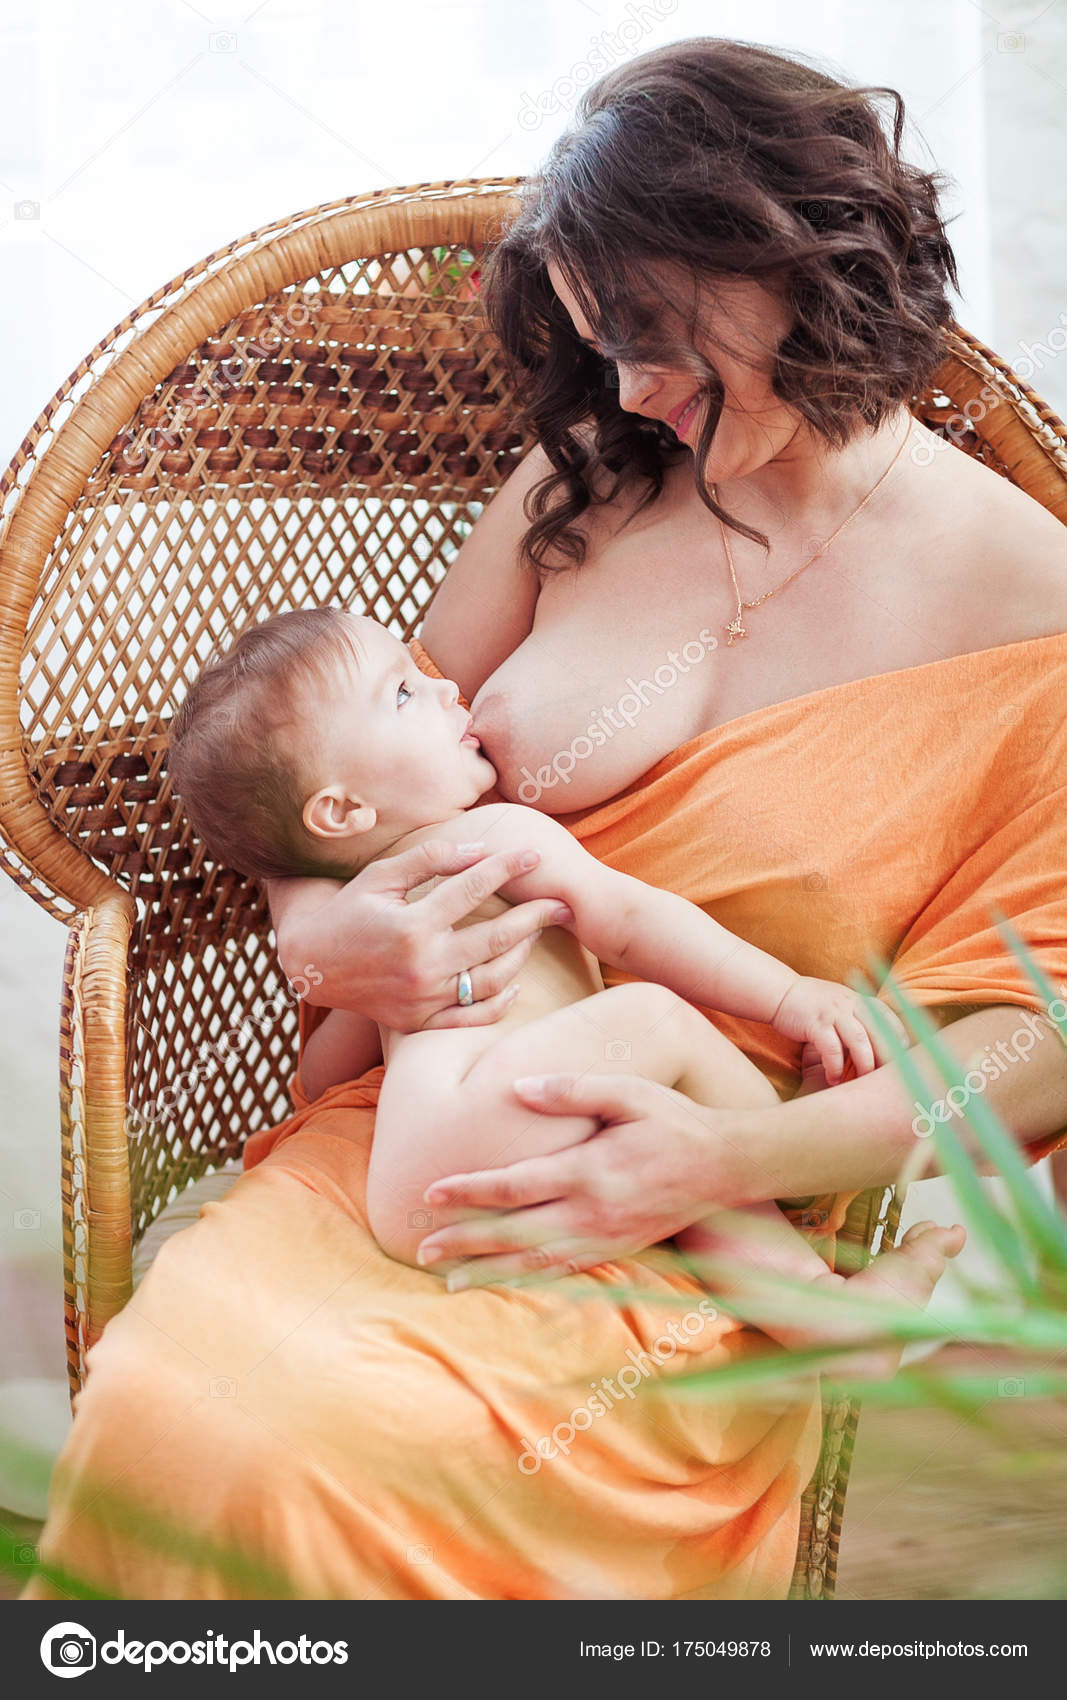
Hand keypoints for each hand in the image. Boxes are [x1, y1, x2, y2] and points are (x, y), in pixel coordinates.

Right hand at [272, 840, 572, 1033]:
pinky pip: (471, 1017)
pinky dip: (499, 1003)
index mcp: (413, 925)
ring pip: (491, 979)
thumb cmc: (347, 910)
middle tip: (564, 904)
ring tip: (538, 934)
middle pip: (496, 938)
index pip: (474, 888)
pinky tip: (515, 983)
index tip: (535, 856)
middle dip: (536, 917)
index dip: (508, 868)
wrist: (310, 963)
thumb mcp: (381, 875)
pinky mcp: (419, 1020)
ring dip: (522, 955)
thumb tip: (480, 851)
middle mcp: (422, 965)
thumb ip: (430, 860)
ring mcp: (423, 997)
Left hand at [415, 1074, 747, 1287]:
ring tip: (448, 1281)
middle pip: (514, 1232)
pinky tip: (504, 1283)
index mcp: (588, 1169)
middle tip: (421, 1250)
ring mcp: (605, 1237)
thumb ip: (571, 1090)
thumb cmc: (674, 1121)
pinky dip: (528, 1280)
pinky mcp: (617, 1249)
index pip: (514, 1186)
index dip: (469, 1191)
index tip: (430, 1193)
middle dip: (465, 1242)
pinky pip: (563, 1271)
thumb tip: (516, 1089)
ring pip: (534, 1261)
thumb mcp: (627, 1091)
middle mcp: (592, 1211)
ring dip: (489, 1271)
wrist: (727, 1166)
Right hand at [772, 979, 908, 1085]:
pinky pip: (832, 1049)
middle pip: (880, 1033)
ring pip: (860, 1041)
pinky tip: (833, 1078)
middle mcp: (851, 1003)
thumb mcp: (841, 1005)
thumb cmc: (812, 1005)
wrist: (779, 992)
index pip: (891, 1021)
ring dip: (863, 1065)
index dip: (900, 1042)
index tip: (902, 1062)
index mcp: (861, 1001)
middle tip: (885, 1080)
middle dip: (886, 1058)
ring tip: (861, 1083)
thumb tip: (878, 1050)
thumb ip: (859, 1021)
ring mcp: (834, 1012)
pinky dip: (835, 1067)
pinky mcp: (816, 1023)